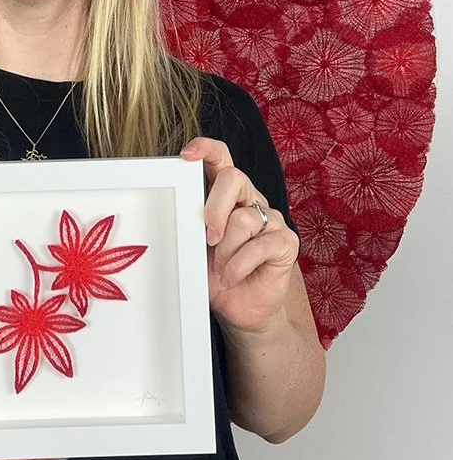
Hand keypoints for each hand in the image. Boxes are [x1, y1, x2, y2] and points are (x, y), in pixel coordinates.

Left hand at [181, 137, 298, 334]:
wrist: (239, 310)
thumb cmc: (214, 275)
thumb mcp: (195, 247)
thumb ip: (191, 224)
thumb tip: (173, 210)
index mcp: (226, 195)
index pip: (220, 158)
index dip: (206, 149)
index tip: (186, 156)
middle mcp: (250, 200)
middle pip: (234, 178)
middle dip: (214, 208)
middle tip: (206, 238)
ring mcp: (271, 219)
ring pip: (244, 218)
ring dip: (225, 250)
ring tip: (221, 269)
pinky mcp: (286, 242)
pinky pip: (260, 245)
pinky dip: (239, 265)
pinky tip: (233, 277)